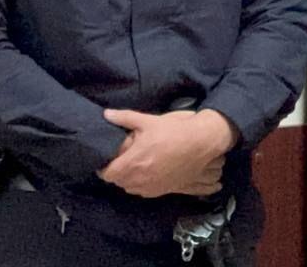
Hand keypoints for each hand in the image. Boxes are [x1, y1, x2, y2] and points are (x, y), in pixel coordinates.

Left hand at [97, 108, 236, 197]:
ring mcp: (154, 187)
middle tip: (122, 161)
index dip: (104, 168)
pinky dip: (143, 184)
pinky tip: (149, 173)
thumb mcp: (149, 121)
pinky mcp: (166, 190)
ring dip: (130, 180)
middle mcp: (141, 179)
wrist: (202, 142)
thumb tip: (107, 114)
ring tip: (135, 167)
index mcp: (133, 163)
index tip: (107, 160)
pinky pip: (146, 192)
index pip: (108, 174)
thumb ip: (125, 118)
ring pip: (131, 188)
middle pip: (118, 182)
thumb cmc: (174, 131)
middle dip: (118, 173)